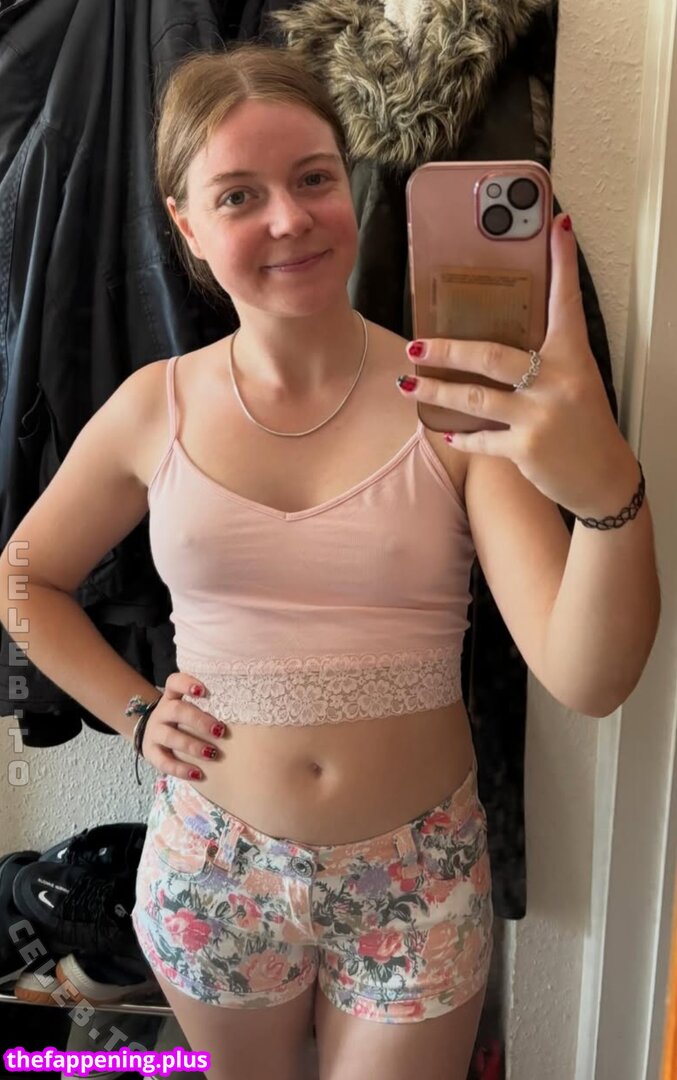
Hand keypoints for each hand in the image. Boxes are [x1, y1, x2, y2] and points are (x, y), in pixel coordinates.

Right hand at [140, 672, 227, 780]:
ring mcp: (154, 732)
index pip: (174, 682)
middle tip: (220, 731)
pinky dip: (181, 769)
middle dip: (199, 720)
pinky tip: (198, 774)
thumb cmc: (185, 721)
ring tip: (213, 754)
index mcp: (173, 697)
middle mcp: (161, 712)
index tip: (203, 691)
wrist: (156, 737)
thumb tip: (247, 710)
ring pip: (169, 736)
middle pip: (176, 710)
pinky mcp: (150, 752)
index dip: (186, 683)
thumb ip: (211, 706)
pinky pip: (163, 761)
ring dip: (192, 745)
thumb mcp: (192, 708)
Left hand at [398, 212, 638, 518]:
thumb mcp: (576, 381)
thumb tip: (503, 338)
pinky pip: (481, 439)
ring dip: (436, 391)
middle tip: (417, 345)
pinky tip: (443, 431)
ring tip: (408, 385)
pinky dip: (460, 436)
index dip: (563, 263)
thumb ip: (546, 357)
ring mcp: (539, 416)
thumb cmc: (586, 425)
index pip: (567, 302)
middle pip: (491, 356)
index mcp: (572, 357)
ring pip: (475, 399)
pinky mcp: (526, 448)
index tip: (557, 227)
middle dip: (447, 350)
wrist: (604, 477)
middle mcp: (556, 382)